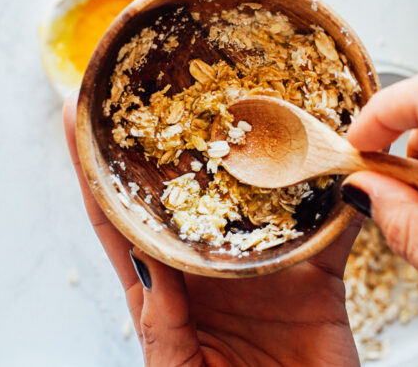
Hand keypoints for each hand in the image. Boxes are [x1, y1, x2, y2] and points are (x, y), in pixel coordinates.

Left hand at [63, 94, 360, 366]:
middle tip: (173, 93)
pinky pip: (331, 231)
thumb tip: (143, 259)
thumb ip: (159, 322)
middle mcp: (214, 266)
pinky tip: (340, 167)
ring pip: (260, 199)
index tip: (77, 119)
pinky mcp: (317, 279)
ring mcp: (266, 266)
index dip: (97, 171)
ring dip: (261, 159)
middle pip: (191, 194)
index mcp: (168, 289)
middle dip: (179, 144)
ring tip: (258, 109)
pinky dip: (338, 202)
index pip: (121, 221)